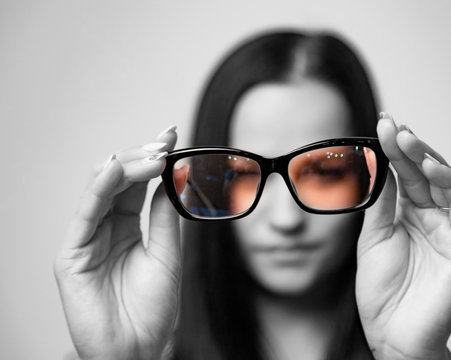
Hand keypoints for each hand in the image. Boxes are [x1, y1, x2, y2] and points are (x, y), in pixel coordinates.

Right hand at [54, 126, 184, 359]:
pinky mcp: (72, 254)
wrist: (139, 348)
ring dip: (126, 166)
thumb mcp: (167, 254)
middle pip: (118, 179)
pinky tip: (115, 168)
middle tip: (164, 145)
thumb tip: (171, 178)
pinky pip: (84, 214)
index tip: (171, 135)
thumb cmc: (153, 308)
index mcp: (128, 225)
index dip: (152, 158)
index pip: (137, 183)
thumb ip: (163, 217)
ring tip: (152, 155)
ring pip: (100, 188)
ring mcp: (88, 238)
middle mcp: (106, 227)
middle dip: (141, 158)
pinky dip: (98, 188)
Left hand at [356, 114, 450, 359]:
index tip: (381, 126)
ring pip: (444, 184)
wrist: (390, 332)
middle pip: (422, 173)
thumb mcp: (371, 237)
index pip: (403, 174)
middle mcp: (429, 217)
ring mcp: (448, 229)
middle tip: (391, 126)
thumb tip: (377, 164)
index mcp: (407, 214)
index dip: (393, 150)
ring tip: (408, 139)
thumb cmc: (381, 289)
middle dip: (407, 147)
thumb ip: (378, 203)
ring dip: (428, 158)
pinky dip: (449, 184)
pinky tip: (431, 167)